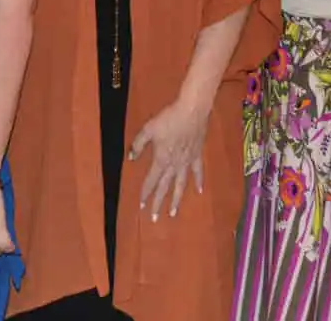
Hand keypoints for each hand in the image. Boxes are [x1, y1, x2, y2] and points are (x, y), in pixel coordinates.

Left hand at [130, 98, 208, 219]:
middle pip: (164, 188)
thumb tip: (130, 158)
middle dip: (158, 204)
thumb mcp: (148, 129)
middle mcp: (173, 165)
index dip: (145, 193)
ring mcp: (187, 162)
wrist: (192, 111)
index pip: (151, 181)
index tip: (141, 206)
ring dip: (176, 200)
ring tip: (173, 213)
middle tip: (155, 219)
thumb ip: (138, 144)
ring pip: (180, 185)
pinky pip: (198, 172)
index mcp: (161, 160)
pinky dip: (198, 182)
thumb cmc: (168, 118)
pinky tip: (199, 191)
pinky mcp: (197, 156)